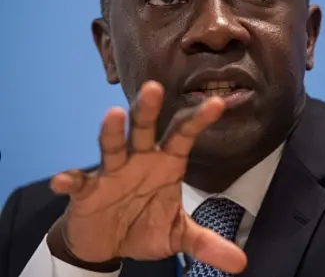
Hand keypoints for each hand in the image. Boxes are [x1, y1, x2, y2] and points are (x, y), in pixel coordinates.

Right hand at [47, 81, 246, 272]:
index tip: (217, 103)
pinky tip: (62, 181)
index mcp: (166, 163)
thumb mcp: (177, 235)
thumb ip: (207, 243)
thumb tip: (241, 264)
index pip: (184, 136)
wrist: (107, 244)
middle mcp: (140, 160)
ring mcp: (111, 172)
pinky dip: (69, 180)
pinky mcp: (86, 191)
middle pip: (144, 129)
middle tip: (154, 87)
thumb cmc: (144, 226)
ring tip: (112, 115)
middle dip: (148, 109)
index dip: (199, 120)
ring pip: (112, 147)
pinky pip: (77, 183)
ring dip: (111, 132)